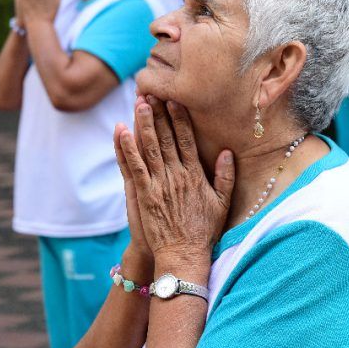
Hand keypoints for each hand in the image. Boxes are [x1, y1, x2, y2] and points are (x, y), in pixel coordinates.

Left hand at [116, 95, 234, 274]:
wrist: (183, 254)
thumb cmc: (204, 231)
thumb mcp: (221, 203)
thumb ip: (225, 177)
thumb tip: (227, 153)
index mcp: (195, 176)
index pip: (186, 141)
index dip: (180, 119)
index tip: (174, 101)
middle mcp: (177, 176)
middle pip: (167, 139)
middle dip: (159, 114)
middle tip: (152, 93)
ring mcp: (159, 185)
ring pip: (150, 148)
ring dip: (143, 124)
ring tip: (139, 103)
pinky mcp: (144, 195)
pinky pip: (134, 166)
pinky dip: (127, 148)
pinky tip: (121, 131)